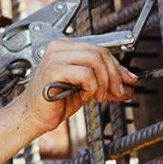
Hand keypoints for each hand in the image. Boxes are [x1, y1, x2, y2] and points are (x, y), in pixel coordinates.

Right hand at [13, 39, 137, 133]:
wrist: (33, 116)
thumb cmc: (54, 102)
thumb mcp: (86, 89)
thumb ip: (105, 82)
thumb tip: (128, 83)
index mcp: (66, 47)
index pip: (100, 49)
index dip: (118, 66)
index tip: (129, 80)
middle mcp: (59, 47)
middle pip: (100, 52)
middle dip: (114, 74)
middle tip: (118, 91)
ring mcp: (54, 57)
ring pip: (95, 60)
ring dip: (104, 82)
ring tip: (99, 96)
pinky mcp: (53, 70)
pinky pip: (85, 74)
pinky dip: (92, 87)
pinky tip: (85, 96)